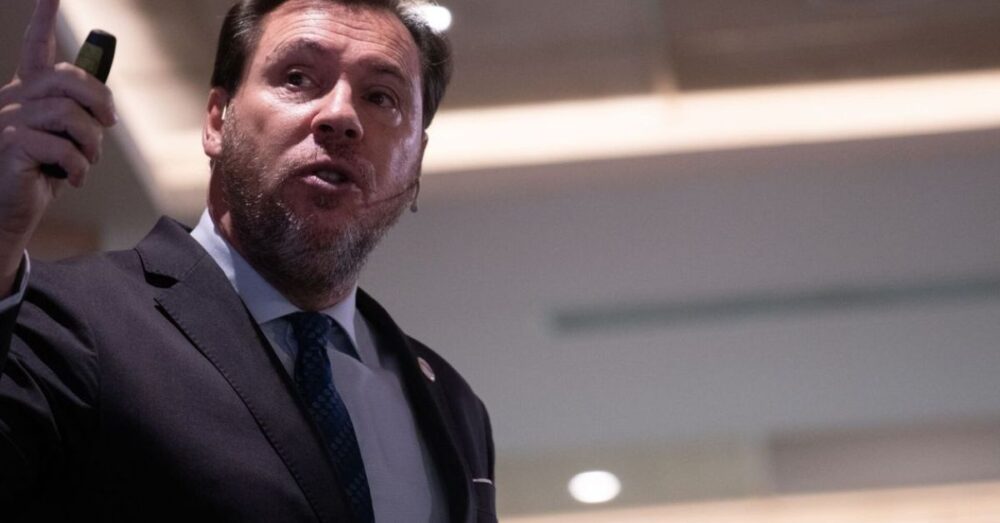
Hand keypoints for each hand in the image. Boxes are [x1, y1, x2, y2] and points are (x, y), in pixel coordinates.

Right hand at [0, 0, 115, 291]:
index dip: (44, 17)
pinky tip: (74, 179)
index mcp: (26, 91)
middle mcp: (13, 98)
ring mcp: (9, 121)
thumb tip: (106, 105)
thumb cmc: (39, 174)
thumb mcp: (63, 139)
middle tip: (108, 124)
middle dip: (99, 100)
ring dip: (91, 142)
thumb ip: (78, 116)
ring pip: (69, 114)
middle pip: (67, 78)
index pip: (34, 46)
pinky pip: (62, 147)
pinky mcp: (11, 146)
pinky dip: (79, 167)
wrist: (7, 211)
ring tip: (86, 162)